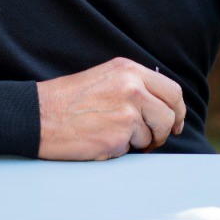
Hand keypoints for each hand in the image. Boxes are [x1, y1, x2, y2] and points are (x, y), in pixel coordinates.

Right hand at [36, 57, 185, 160]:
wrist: (41, 115)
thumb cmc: (70, 99)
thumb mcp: (106, 77)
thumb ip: (134, 85)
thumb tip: (162, 104)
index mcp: (129, 70)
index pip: (172, 90)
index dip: (178, 110)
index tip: (176, 121)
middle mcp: (132, 87)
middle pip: (171, 114)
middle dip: (166, 130)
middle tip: (154, 138)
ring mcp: (127, 112)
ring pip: (154, 135)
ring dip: (141, 141)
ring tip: (115, 134)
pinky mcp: (118, 136)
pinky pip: (134, 149)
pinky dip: (122, 149)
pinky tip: (102, 139)